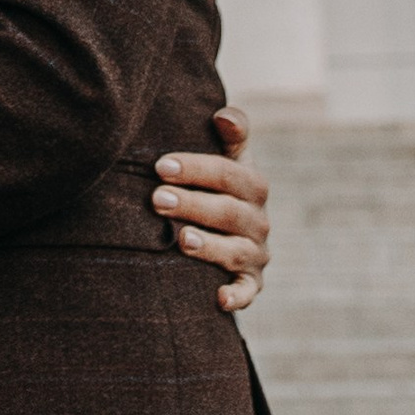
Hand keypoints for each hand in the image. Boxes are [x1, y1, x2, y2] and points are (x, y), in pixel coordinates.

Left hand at [154, 107, 270, 313]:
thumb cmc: (218, 185)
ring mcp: (256, 253)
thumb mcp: (229, 156)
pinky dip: (237, 296)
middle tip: (156, 200)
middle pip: (228, 212)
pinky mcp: (251, 282)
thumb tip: (223, 116)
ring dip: (209, 247)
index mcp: (253, 185)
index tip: (160, 165)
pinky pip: (248, 291)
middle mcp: (258, 219)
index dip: (196, 168)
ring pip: (236, 251)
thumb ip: (232, 133)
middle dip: (192, 205)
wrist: (227, 228)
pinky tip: (219, 298)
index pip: (229, 173)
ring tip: (181, 240)